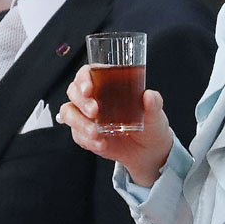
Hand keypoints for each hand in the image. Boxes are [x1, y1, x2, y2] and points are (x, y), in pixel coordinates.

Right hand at [59, 65, 172, 185]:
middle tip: (95, 112)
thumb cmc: (150, 124)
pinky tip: (102, 144)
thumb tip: (149, 95)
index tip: (89, 89)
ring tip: (96, 133)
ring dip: (79, 123)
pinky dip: (87, 140)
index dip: (83, 78)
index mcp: (107, 84)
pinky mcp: (85, 134)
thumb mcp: (155, 113)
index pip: (87, 73)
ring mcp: (86, 116)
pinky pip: (77, 135)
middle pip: (73, 91)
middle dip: (81, 101)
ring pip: (69, 113)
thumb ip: (154, 103)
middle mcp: (93, 97)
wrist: (148, 151)